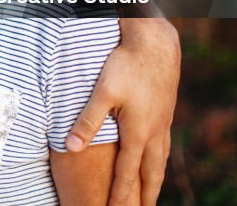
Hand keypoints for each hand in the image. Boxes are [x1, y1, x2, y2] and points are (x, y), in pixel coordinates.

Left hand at [66, 19, 178, 205]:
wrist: (155, 45)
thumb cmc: (125, 66)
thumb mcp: (102, 92)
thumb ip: (87, 120)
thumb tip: (71, 147)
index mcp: (138, 132)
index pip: (128, 173)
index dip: (121, 195)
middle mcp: (154, 133)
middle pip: (150, 174)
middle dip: (145, 196)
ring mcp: (163, 124)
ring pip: (160, 161)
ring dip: (155, 181)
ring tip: (152, 196)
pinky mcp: (165, 114)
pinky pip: (165, 147)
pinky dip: (160, 161)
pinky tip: (158, 161)